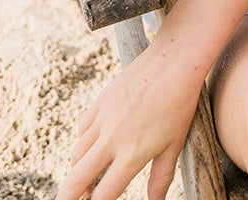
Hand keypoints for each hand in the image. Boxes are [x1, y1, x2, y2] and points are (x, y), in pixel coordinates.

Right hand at [55, 42, 203, 199]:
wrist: (174, 60)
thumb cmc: (180, 103)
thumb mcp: (174, 144)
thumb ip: (161, 178)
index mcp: (132, 153)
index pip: (104, 194)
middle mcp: (112, 138)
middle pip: (76, 180)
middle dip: (67, 199)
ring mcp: (103, 118)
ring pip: (77, 155)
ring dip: (78, 171)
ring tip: (86, 182)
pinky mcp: (100, 102)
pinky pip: (83, 130)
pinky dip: (84, 143)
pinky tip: (93, 147)